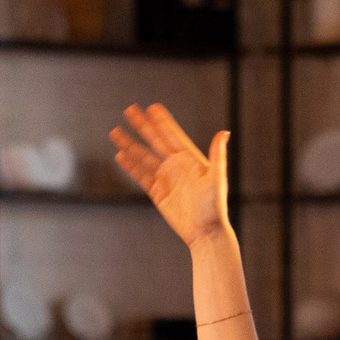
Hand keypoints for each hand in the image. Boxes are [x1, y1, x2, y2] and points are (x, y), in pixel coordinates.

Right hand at [110, 104, 230, 249]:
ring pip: (143, 157)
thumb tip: (224, 132)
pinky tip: (120, 156)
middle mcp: (176, 166)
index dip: (162, 121)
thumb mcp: (217, 178)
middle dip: (142, 125)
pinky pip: (141, 176)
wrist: (205, 232)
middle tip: (129, 109)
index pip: (172, 135)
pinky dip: (130, 166)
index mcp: (190, 159)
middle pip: (155, 140)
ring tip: (115, 132)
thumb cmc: (215, 207)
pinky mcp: (158, 193)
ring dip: (130, 144)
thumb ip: (218, 154)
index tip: (152, 107)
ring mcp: (166, 179)